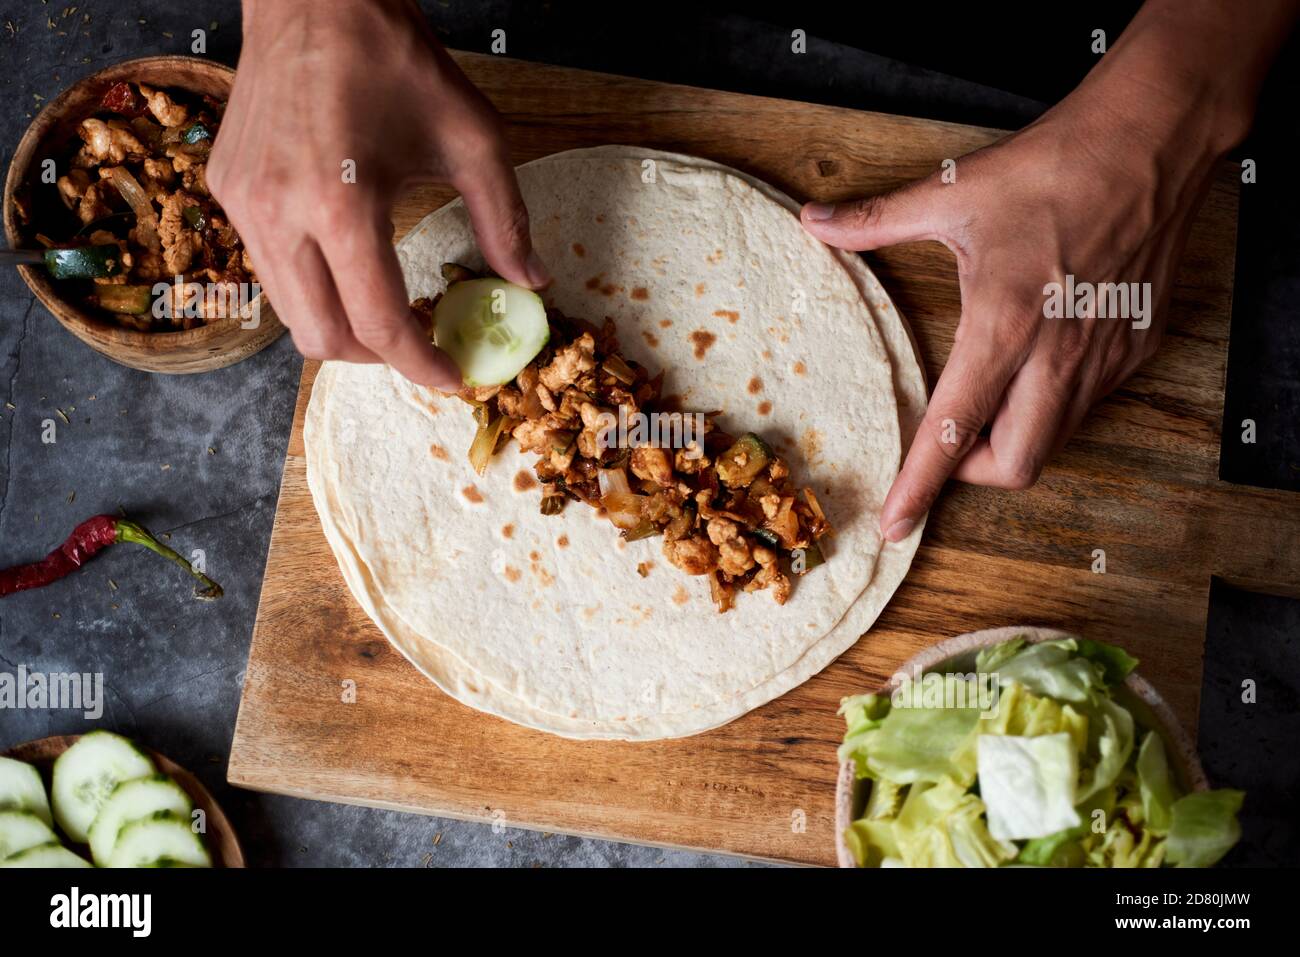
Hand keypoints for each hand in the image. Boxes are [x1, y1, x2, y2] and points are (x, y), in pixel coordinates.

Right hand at [209, 0, 549, 388]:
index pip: (376, 324)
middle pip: (322, 339)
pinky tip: (347, 261)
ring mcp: (242, 205)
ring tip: (387, 306)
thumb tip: (530, 282)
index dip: (420, 366)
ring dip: (342, 325)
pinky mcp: (227, 192)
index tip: (452, 378)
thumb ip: (505, 220)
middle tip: (418, 342)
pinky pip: (269, 270)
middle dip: (377, 357)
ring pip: (290, 313)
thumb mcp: (472, 138)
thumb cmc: (393, 59)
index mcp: (339, 205)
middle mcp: (278, 214)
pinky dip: (312, 286)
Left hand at [802, 0, 1285, 541]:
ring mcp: (1105, 357)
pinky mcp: (1138, 348)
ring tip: (985, 407)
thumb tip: (814, 221)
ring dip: (1012, 443)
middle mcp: (1058, 354)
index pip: (953, 429)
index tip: (898, 524)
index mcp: (1004, 323)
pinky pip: (1088, 407)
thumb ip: (875, 220)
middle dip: (972, 474)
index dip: (921, 485)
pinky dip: (1050, 409)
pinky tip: (1035, 371)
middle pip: (1016, 464)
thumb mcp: (953, 193)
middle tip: (945, 447)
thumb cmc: (1052, 166)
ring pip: (1055, 442)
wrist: (1153, 140)